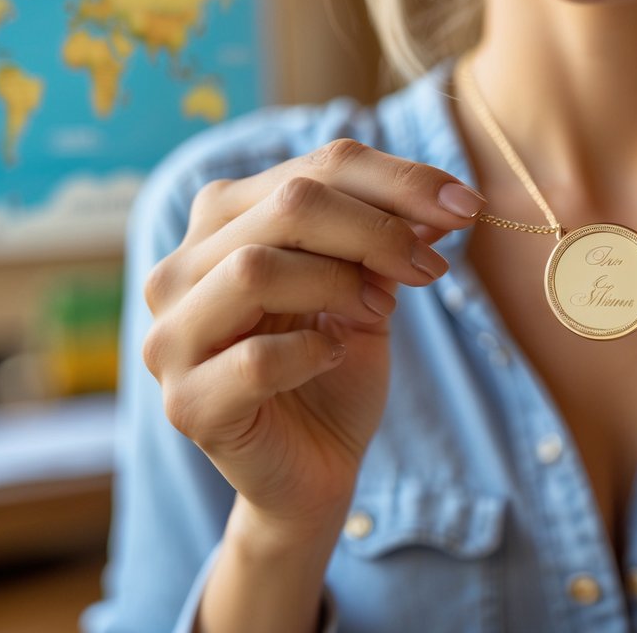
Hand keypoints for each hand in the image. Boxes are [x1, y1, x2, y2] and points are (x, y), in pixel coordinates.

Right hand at [142, 138, 484, 528]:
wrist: (317, 469)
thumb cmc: (336, 369)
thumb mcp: (369, 288)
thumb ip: (386, 239)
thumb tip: (442, 195)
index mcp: (222, 225)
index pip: (311, 168)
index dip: (397, 179)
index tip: (464, 205)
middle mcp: (180, 270)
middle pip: (288, 204)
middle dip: (379, 228)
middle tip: (432, 265)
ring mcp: (171, 337)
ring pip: (256, 269)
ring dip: (341, 283)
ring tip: (379, 309)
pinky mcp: (188, 403)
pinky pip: (255, 359)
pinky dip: (312, 352)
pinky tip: (332, 357)